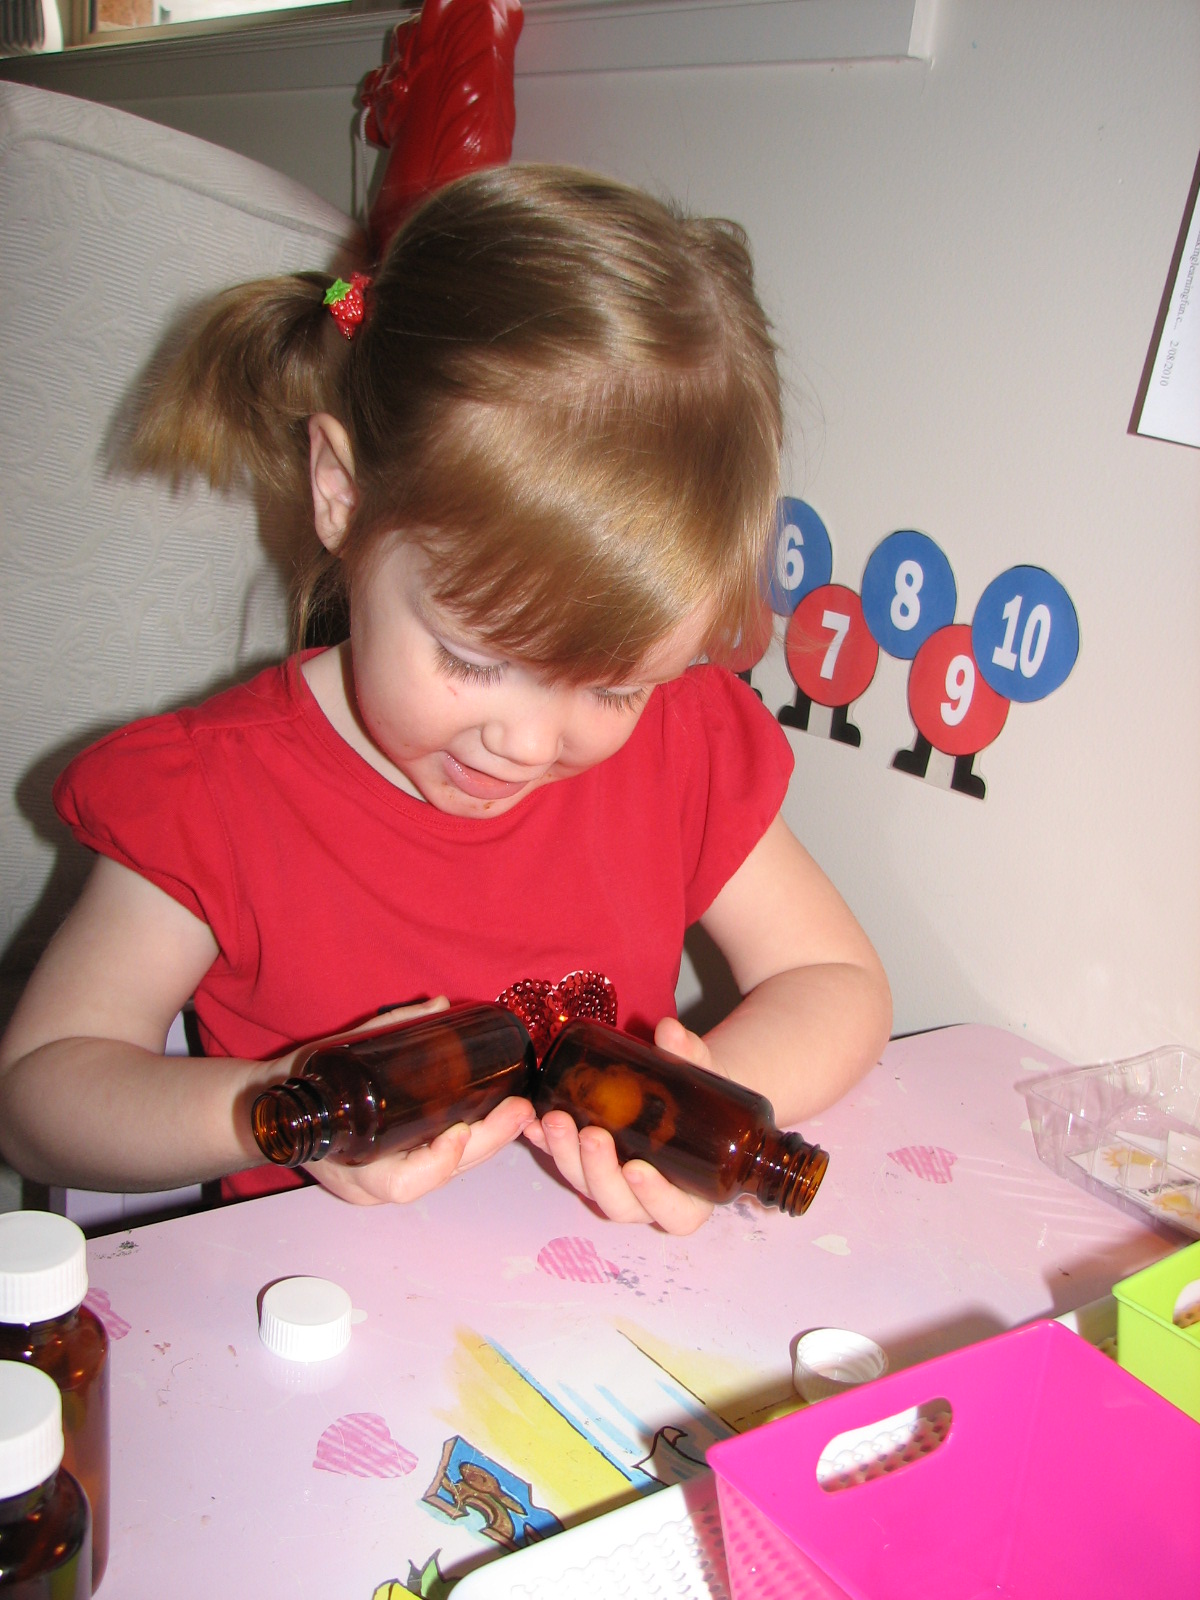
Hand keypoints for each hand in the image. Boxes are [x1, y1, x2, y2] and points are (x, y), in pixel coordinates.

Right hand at [288, 997, 534, 1207]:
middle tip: (520, 1110)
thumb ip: (389, 1028)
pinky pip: (440, 1166)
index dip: (437, 1163)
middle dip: (485, 1145)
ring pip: (446, 1175)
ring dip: (488, 1145)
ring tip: (520, 1112)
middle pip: (438, 1178)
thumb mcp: (337, 1051)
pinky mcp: (397, 1169)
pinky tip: (499, 1120)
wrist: (271, 1107)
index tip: (459, 1132)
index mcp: (350, 1163)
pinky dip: (471, 1145)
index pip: (404, 1183)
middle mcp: (371, 1184)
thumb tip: (440, 1004)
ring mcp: (384, 1183)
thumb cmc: (302, 1081)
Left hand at [522, 1016, 716, 1235]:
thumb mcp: (707, 1080)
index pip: (676, 1214)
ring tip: (554, 1121)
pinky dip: (544, 1145)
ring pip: (586, 1186)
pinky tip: (531, 1123)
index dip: (655, 1198)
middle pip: (619, 1204)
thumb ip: (691, 1057)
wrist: (684, 1097)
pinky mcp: (587, 1167)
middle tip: (592, 1136)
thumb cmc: (703, 1099)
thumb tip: (670, 1030)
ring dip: (566, 1156)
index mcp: (690, 1196)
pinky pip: (563, 1163)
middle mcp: (648, 1201)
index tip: (637, 1170)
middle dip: (599, 1171)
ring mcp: (613, 1186)